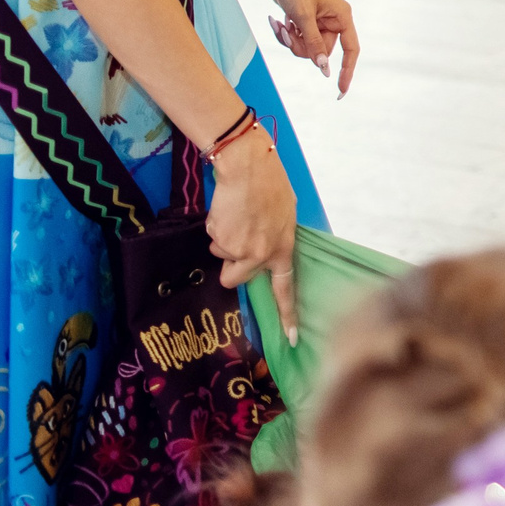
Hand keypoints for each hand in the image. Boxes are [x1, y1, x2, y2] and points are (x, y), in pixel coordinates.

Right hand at [207, 136, 299, 345]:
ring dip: (224, 241)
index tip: (292, 339)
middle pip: (235, 277)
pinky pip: (212, 239)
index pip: (286, 288)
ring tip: (236, 216)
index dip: (287, 314)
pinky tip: (227, 210)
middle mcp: (262, 254)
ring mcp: (239, 248)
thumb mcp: (285, 215)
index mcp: (283, 248)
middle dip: (229, 263)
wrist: (247, 167)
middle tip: (238, 237)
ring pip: (220, 256)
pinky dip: (216, 228)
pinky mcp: (220, 238)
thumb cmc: (269, 185)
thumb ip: (276, 239)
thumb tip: (266, 255)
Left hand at [244, 0, 359, 95]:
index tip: (340, 92)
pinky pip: (296, 39)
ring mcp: (317, 20)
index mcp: (341, 16)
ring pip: (307, 47)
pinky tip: (276, 20)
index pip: (350, 50)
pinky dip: (284, 34)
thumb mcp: (302, 16)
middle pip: (322, 51)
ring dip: (290, 41)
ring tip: (279, 24)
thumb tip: (323, 68)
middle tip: (287, 34)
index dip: (347, 71)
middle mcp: (333, 19)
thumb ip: (313, 43)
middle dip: (301, 48)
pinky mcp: (302, 20)